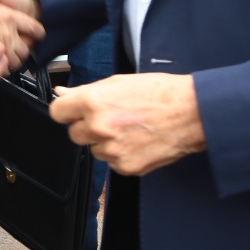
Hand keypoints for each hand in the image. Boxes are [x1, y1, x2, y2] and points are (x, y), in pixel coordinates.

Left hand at [48, 73, 206, 175]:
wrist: (192, 113)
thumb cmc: (160, 93)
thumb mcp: (118, 82)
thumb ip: (85, 91)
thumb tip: (63, 94)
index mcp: (93, 103)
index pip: (57, 113)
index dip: (67, 111)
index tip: (74, 111)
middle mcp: (99, 128)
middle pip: (74, 134)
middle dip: (87, 127)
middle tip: (110, 117)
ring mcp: (112, 150)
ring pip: (94, 149)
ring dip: (104, 142)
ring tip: (128, 128)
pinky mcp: (126, 167)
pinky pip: (112, 163)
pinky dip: (121, 155)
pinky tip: (137, 140)